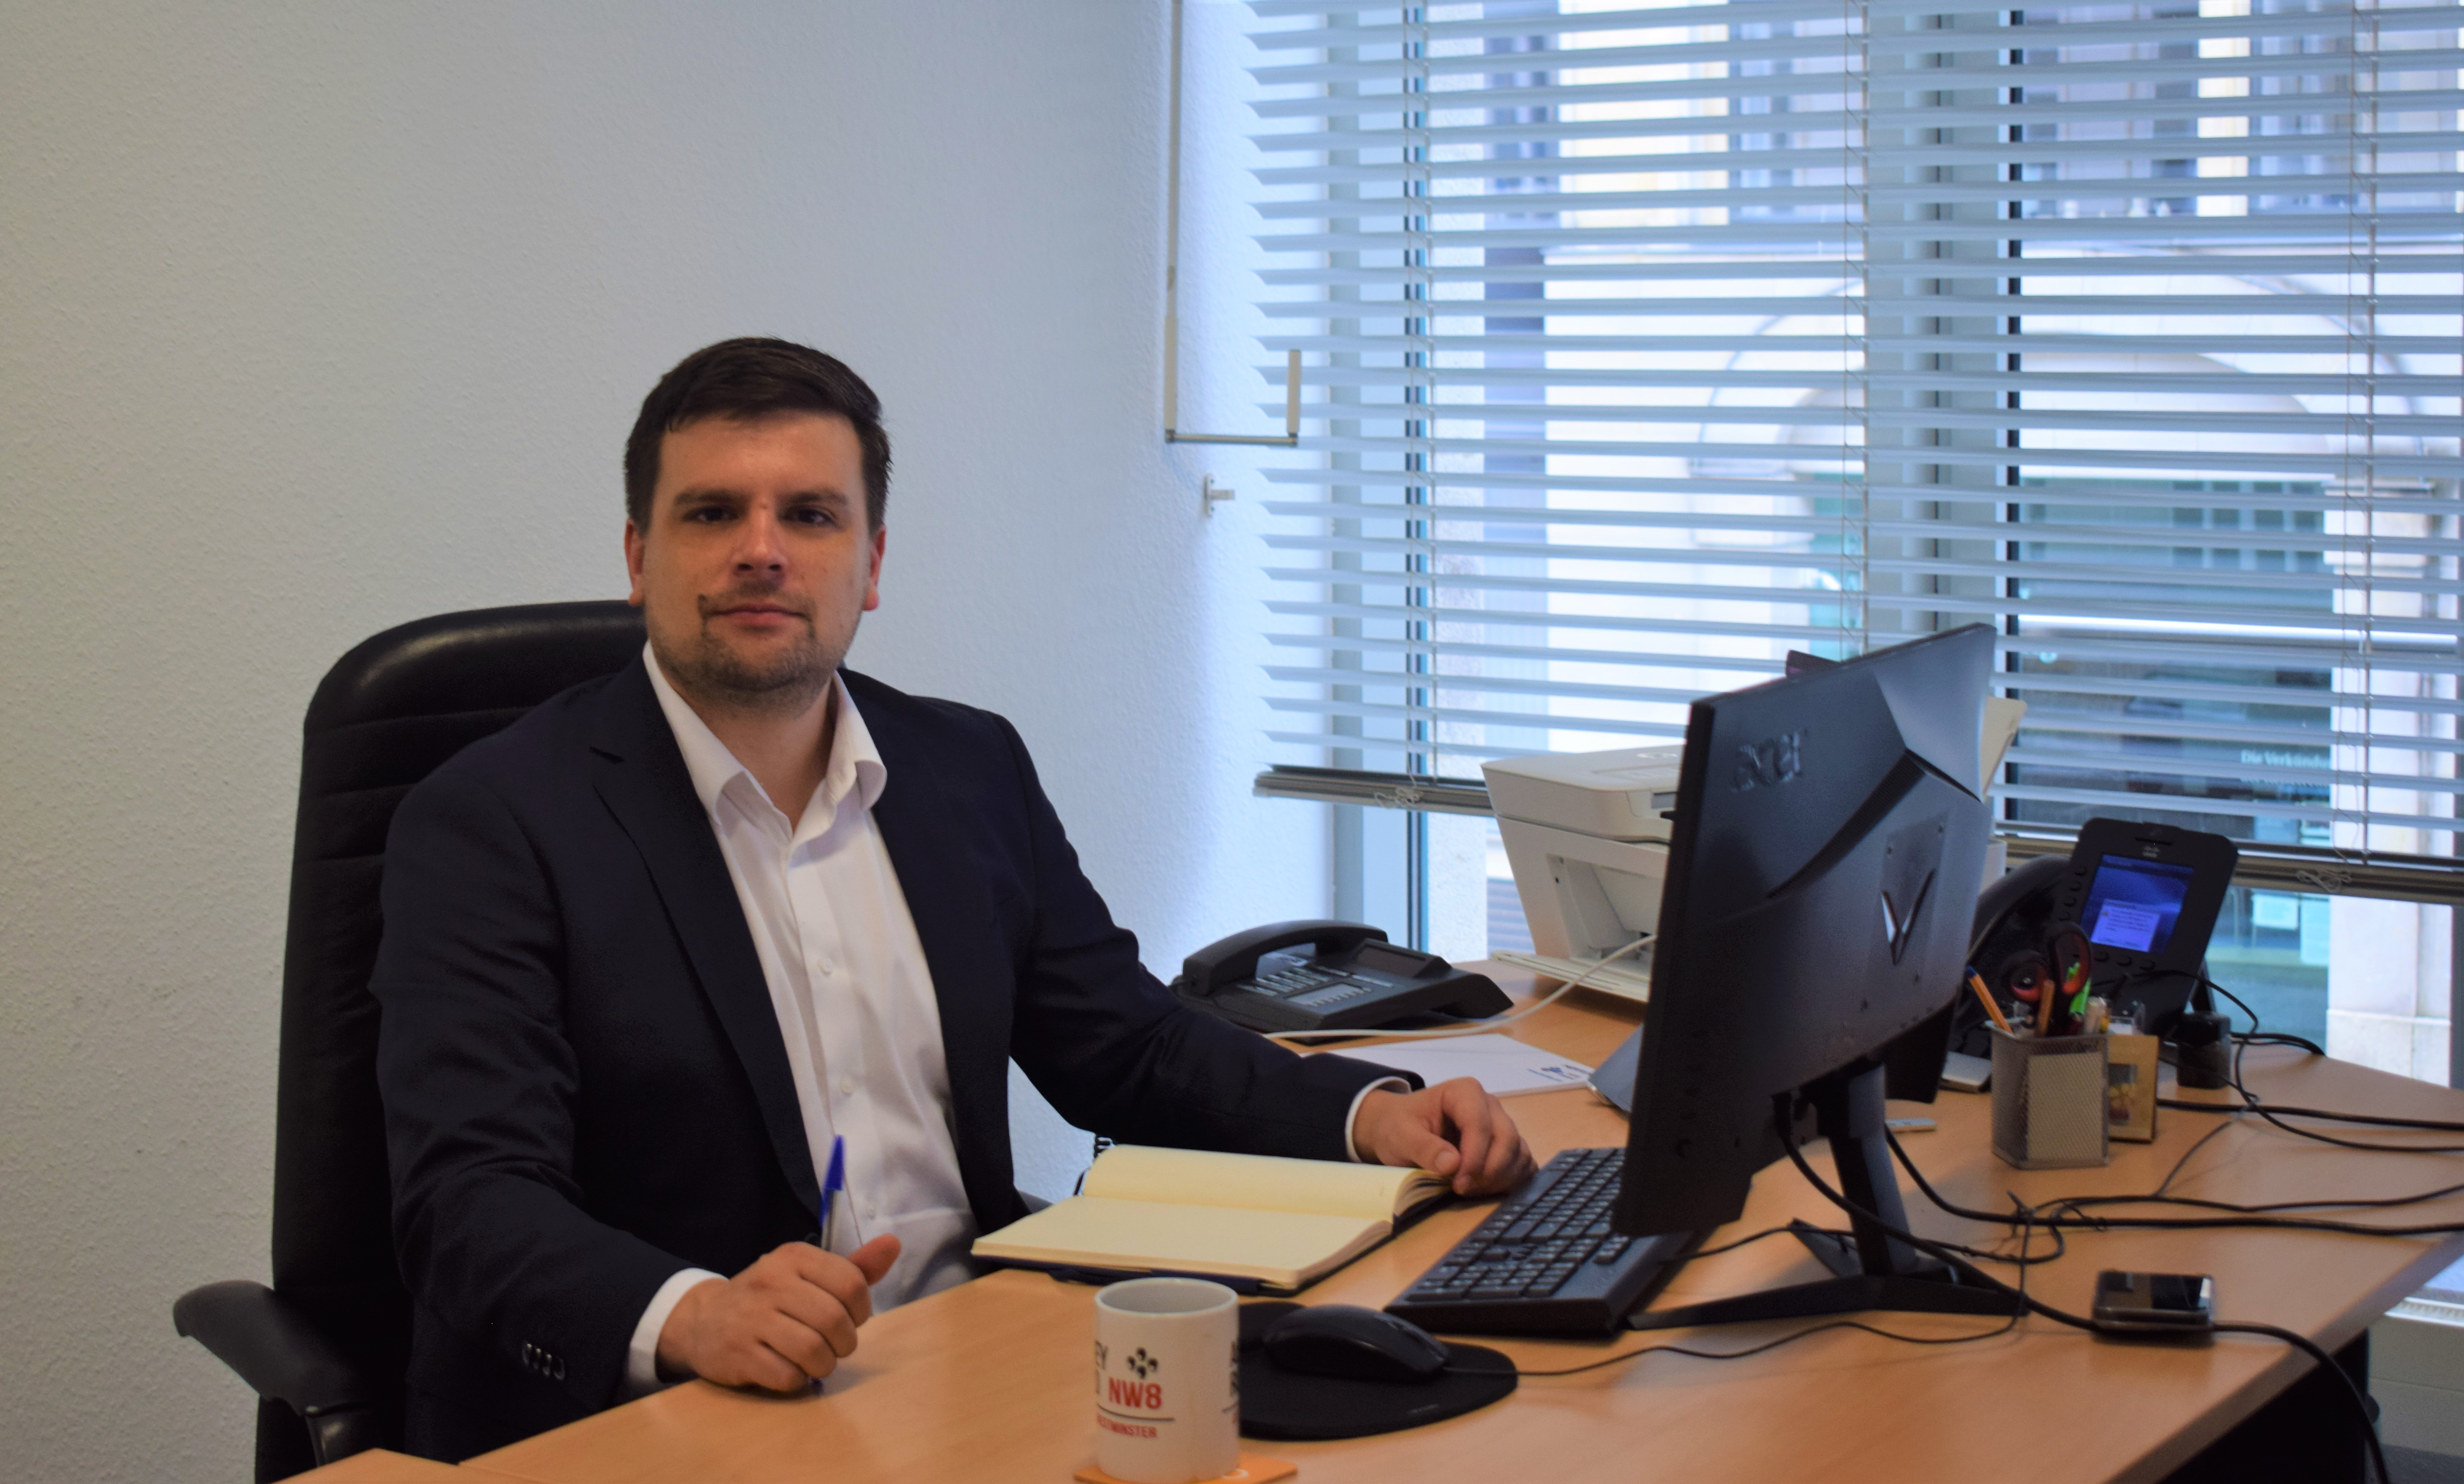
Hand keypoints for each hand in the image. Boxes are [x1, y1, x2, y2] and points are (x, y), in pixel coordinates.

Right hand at [656, 1234, 900, 1391]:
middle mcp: (770, 1282)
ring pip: (813, 1350)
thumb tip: (893, 1244)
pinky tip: (790, 1369)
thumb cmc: (769, 1298)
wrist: (702, 1321)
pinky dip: (797, 1380)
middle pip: (833, 1319)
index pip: (851, 1282)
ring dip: (824, 1364)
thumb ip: (854, 1266)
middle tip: (836, 1346)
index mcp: (793, 1257)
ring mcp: (750, 1318)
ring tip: (818, 1360)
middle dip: (845, 1342)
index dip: (861, 1309)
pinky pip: (787, 1376)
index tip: (851, 1317)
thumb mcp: (807, 1274)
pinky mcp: (737, 1353)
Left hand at [1351, 1078, 1535, 1195]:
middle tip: (1463, 1190)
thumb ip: (1424, 1148)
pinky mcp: (1506, 1146)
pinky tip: (1488, 1190)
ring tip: (1471, 1191)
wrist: (1398, 1128)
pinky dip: (1512, 1181)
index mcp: (1464, 1092)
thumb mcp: (1401, 1135)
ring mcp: (1501, 1125)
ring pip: (1519, 1153)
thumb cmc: (1399, 1126)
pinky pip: (1523, 1164)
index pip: (1480, 1124)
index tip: (1459, 1184)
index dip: (1474, 1157)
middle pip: (1507, 1138)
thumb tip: (1452, 1165)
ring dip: (1500, 1179)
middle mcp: (1489, 1105)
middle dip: (1489, 1170)